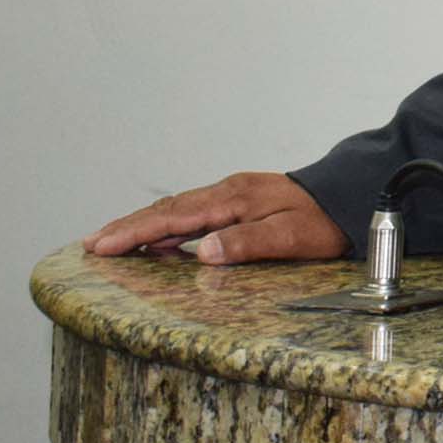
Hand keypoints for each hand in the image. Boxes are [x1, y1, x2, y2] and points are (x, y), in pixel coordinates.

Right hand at [83, 172, 349, 264]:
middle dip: (128, 226)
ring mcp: (232, 196)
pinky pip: (193, 213)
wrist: (350, 195)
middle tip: (92, 244)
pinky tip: (158, 239)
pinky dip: (168, 224)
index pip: (174, 216)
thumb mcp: (290, 235)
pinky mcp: (239, 202)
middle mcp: (228, 193)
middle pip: (167, 209)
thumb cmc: (324, 219)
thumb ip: (247, 242)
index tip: (102, 244)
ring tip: (112, 241)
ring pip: (177, 209)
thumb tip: (202, 250)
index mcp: (234, 199)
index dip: (136, 231)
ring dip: (144, 224)